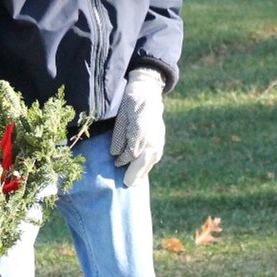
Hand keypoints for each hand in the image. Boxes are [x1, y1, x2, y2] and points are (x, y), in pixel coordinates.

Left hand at [111, 68, 165, 187]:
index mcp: (141, 131)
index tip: (116, 164)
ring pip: (151, 160)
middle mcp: (153, 138)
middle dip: (135, 173)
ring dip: (143, 170)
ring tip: (134, 181)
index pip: (132, 153)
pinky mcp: (161, 139)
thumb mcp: (121, 117)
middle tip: (127, 184)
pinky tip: (142, 169)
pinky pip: (154, 156)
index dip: (123, 160)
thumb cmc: (131, 102)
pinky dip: (148, 164)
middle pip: (144, 161)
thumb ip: (119, 137)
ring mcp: (159, 139)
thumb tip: (116, 155)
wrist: (148, 92)